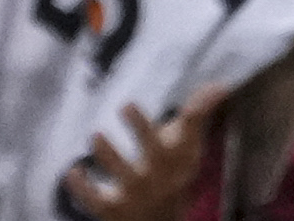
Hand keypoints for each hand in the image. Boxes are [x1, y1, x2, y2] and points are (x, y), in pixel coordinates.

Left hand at [62, 88, 222, 220]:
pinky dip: (83, 189)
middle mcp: (160, 176)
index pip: (185, 134)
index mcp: (177, 158)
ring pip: (127, 177)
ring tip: (96, 134)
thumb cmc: (172, 174)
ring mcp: (137, 194)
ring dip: (112, 156)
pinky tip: (72, 171)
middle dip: (143, 130)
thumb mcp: (186, 147)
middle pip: (157, 154)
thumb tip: (221, 85)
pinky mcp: (113, 210)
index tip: (141, 97)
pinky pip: (98, 202)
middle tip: (127, 104)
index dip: (179, 114)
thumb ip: (197, 114)